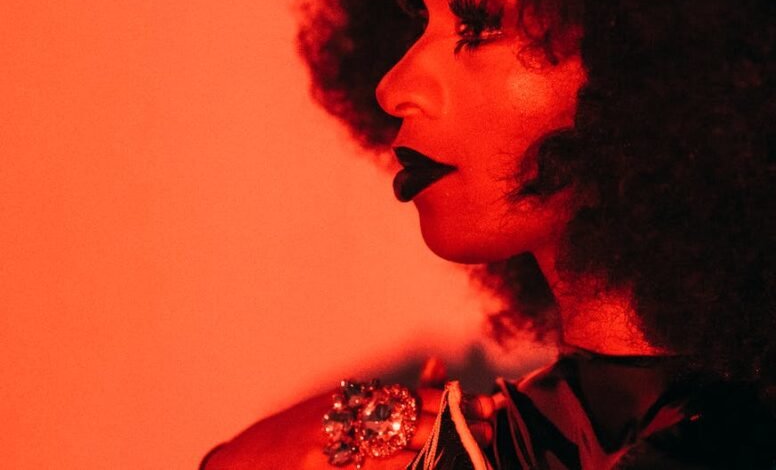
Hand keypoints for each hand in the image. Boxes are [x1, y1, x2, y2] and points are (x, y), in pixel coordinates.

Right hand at [200, 358, 495, 469]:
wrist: (235, 467)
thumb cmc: (288, 438)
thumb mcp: (334, 406)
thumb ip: (387, 395)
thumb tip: (439, 368)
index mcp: (345, 400)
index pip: (408, 399)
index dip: (450, 403)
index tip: (483, 405)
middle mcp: (338, 425)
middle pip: (408, 425)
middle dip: (452, 427)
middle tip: (488, 428)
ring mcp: (329, 457)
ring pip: (396, 457)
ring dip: (437, 455)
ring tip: (473, 453)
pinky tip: (428, 468)